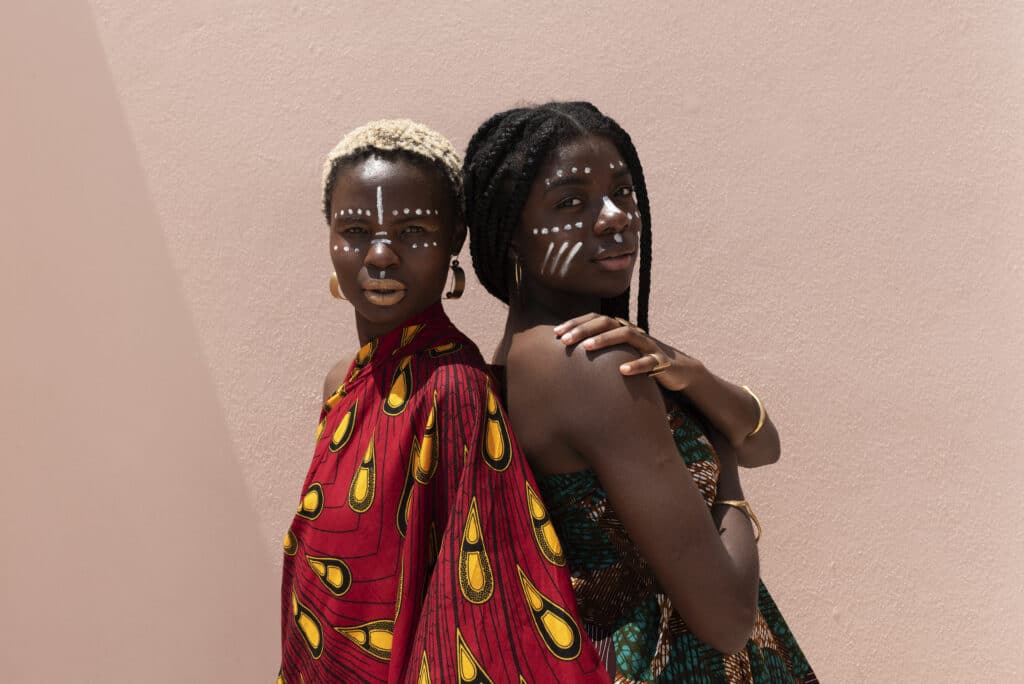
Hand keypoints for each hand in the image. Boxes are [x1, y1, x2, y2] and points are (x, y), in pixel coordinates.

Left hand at [553, 313, 701, 391]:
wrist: (678, 369)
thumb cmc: (641, 361)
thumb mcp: (619, 354)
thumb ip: (600, 352)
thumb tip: (568, 357)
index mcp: (621, 329)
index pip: (595, 319)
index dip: (575, 323)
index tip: (555, 333)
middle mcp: (633, 332)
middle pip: (607, 323)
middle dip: (584, 330)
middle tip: (564, 341)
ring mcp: (648, 345)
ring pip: (627, 335)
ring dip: (605, 340)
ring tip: (586, 348)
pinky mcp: (662, 361)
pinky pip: (649, 361)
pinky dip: (636, 365)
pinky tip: (622, 371)